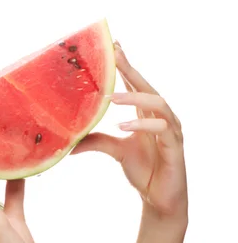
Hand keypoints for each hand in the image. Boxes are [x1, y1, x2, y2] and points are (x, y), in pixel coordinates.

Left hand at [72, 42, 187, 218]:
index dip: (125, 65)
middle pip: (146, 85)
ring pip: (157, 102)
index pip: (135, 83)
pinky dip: (142, 124)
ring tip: (110, 98)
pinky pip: (162, 128)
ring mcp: (170, 128)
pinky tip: (122, 126)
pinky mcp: (175, 145)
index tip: (114, 45)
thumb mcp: (114, 150)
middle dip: (130, 68)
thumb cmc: (142, 169)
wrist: (159, 198)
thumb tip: (67, 141)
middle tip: (115, 53)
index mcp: (146, 112)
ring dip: (133, 98)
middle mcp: (160, 115)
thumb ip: (95, 141)